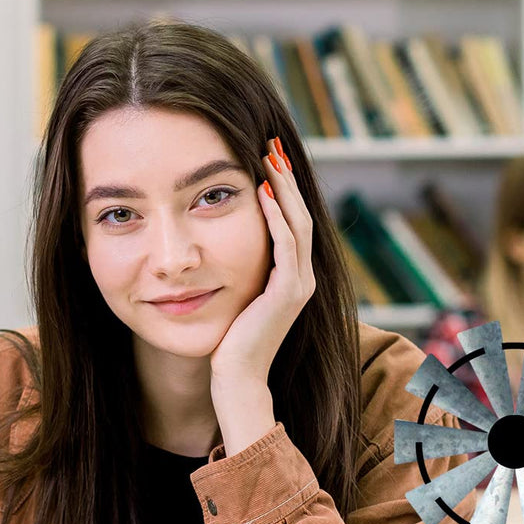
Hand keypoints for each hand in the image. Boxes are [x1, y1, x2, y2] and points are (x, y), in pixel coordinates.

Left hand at [209, 135, 314, 387]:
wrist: (236, 379)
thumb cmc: (228, 340)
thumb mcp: (236, 294)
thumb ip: (240, 267)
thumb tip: (220, 238)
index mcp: (294, 275)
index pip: (293, 220)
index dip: (283, 187)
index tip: (267, 157)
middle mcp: (303, 277)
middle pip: (301, 213)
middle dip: (287, 177)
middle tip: (272, 144)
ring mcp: (299, 285)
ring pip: (298, 223)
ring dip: (283, 188)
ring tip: (269, 158)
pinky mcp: (288, 293)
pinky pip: (287, 244)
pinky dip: (276, 215)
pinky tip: (263, 192)